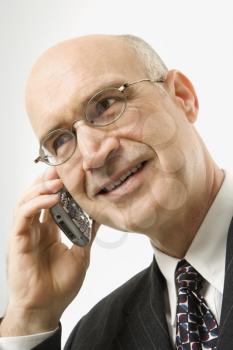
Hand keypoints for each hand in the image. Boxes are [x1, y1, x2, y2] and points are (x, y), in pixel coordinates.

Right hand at [0, 168, 99, 335]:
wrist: (46, 309)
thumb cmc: (60, 285)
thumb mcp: (81, 253)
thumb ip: (87, 233)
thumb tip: (100, 215)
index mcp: (49, 229)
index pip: (52, 200)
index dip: (60, 186)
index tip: (74, 173)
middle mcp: (36, 227)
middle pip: (37, 195)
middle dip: (49, 180)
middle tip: (64, 168)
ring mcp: (26, 232)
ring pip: (27, 200)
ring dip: (42, 187)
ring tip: (59, 180)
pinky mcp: (18, 240)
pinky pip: (23, 216)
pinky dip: (36, 204)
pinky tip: (52, 199)